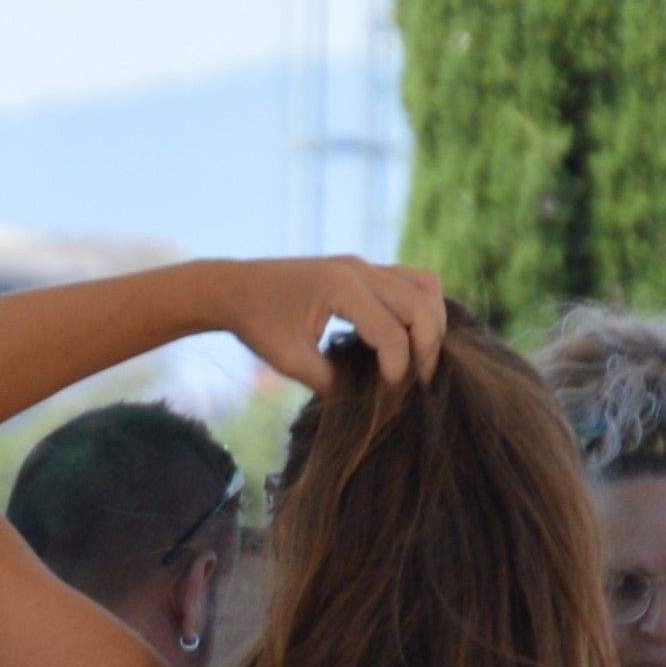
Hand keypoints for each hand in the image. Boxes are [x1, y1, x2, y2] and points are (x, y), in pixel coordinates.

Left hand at [213, 255, 446, 396]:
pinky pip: (412, 280)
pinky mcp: (363, 268)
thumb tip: (369, 402)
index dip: (398, 369)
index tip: (390, 397)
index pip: (391, 332)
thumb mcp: (289, 360)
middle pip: (420, 306)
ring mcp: (363, 264)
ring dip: (431, 323)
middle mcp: (359, 268)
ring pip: (425, 286)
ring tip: (420, 359)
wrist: (234, 287)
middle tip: (418, 383)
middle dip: (427, 348)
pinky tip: (410, 337)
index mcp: (340, 286)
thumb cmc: (256, 324)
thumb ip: (331, 381)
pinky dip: (422, 308)